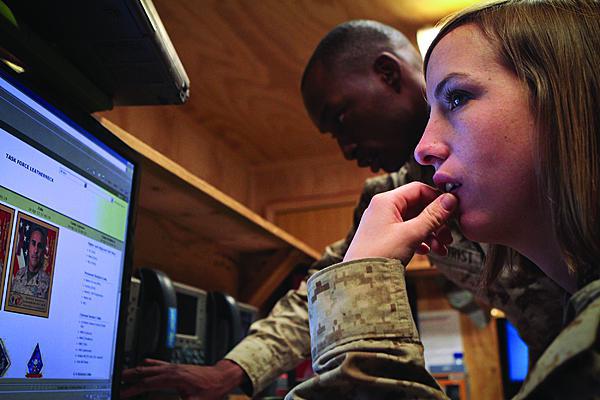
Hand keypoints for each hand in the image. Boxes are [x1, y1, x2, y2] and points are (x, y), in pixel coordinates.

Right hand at [121, 359, 245, 399]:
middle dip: (130, 375)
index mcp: (174, 378)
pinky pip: (159, 363)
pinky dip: (148, 363)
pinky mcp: (177, 367)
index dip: (134, 389)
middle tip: (116, 379)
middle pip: (146, 370)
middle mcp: (172, 369)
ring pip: (151, 365)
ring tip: (124, 373)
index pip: (148, 383)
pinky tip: (144, 363)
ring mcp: (174, 367)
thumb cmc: (210, 389)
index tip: (123, 393)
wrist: (221, 377)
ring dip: (137, 369)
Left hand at [344, 182, 457, 263]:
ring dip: (430, 233)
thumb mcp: (412, 234)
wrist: (359, 279)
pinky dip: (419, 241)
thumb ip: (432, 216)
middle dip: (436, 222)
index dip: (437, 199)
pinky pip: (406, 234)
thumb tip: (450, 199)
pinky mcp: (382, 239)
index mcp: (386, 201)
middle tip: (448, 237)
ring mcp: (382, 224)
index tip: (453, 211)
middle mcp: (383, 209)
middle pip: (417, 206)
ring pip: (413, 222)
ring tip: (441, 249)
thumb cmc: (380, 254)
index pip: (418, 189)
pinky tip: (427, 252)